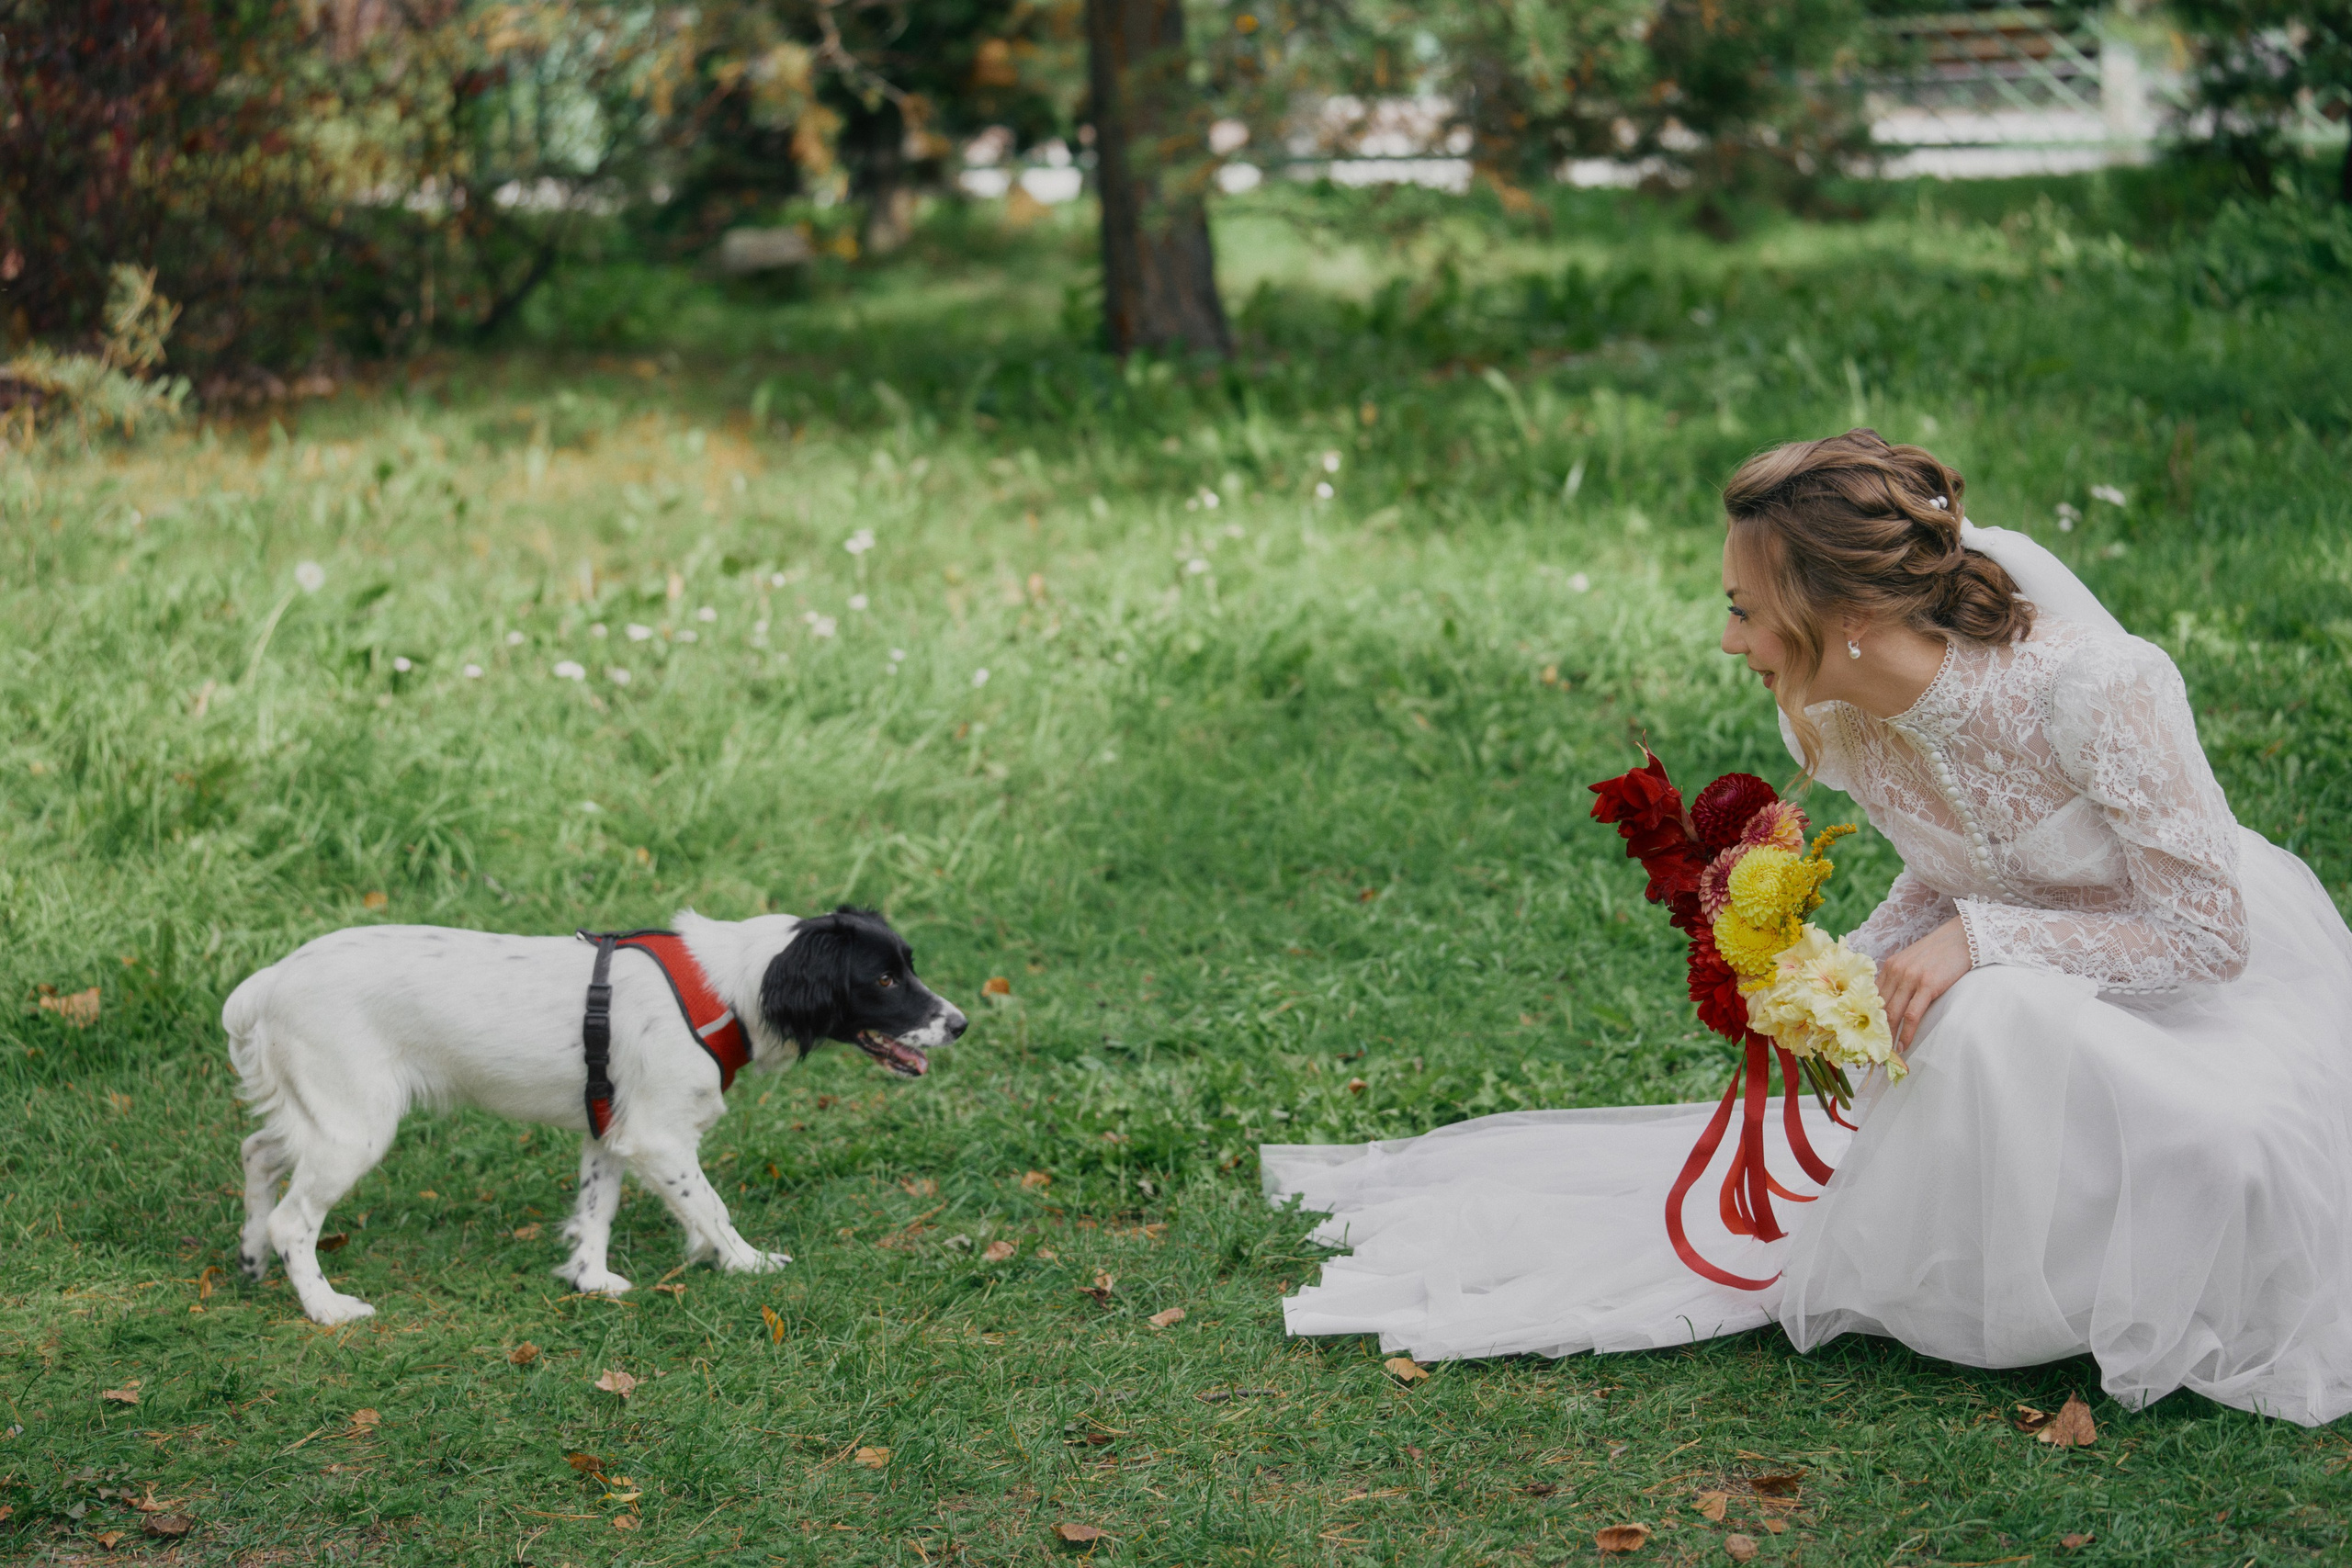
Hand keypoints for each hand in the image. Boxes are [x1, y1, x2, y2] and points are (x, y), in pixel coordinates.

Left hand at [1877, 917, 1972, 1054]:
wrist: (1963, 937)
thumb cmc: (1940, 952)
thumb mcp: (1913, 960)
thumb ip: (1900, 977)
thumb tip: (1892, 1003)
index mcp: (1890, 965)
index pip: (1872, 997)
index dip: (1869, 1018)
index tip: (1866, 1035)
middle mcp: (1896, 971)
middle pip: (1880, 1008)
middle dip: (1875, 1031)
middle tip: (1872, 1051)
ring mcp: (1911, 978)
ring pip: (1893, 1013)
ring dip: (1889, 1037)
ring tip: (1886, 1054)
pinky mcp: (1928, 985)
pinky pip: (1912, 1015)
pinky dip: (1906, 1033)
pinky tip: (1904, 1045)